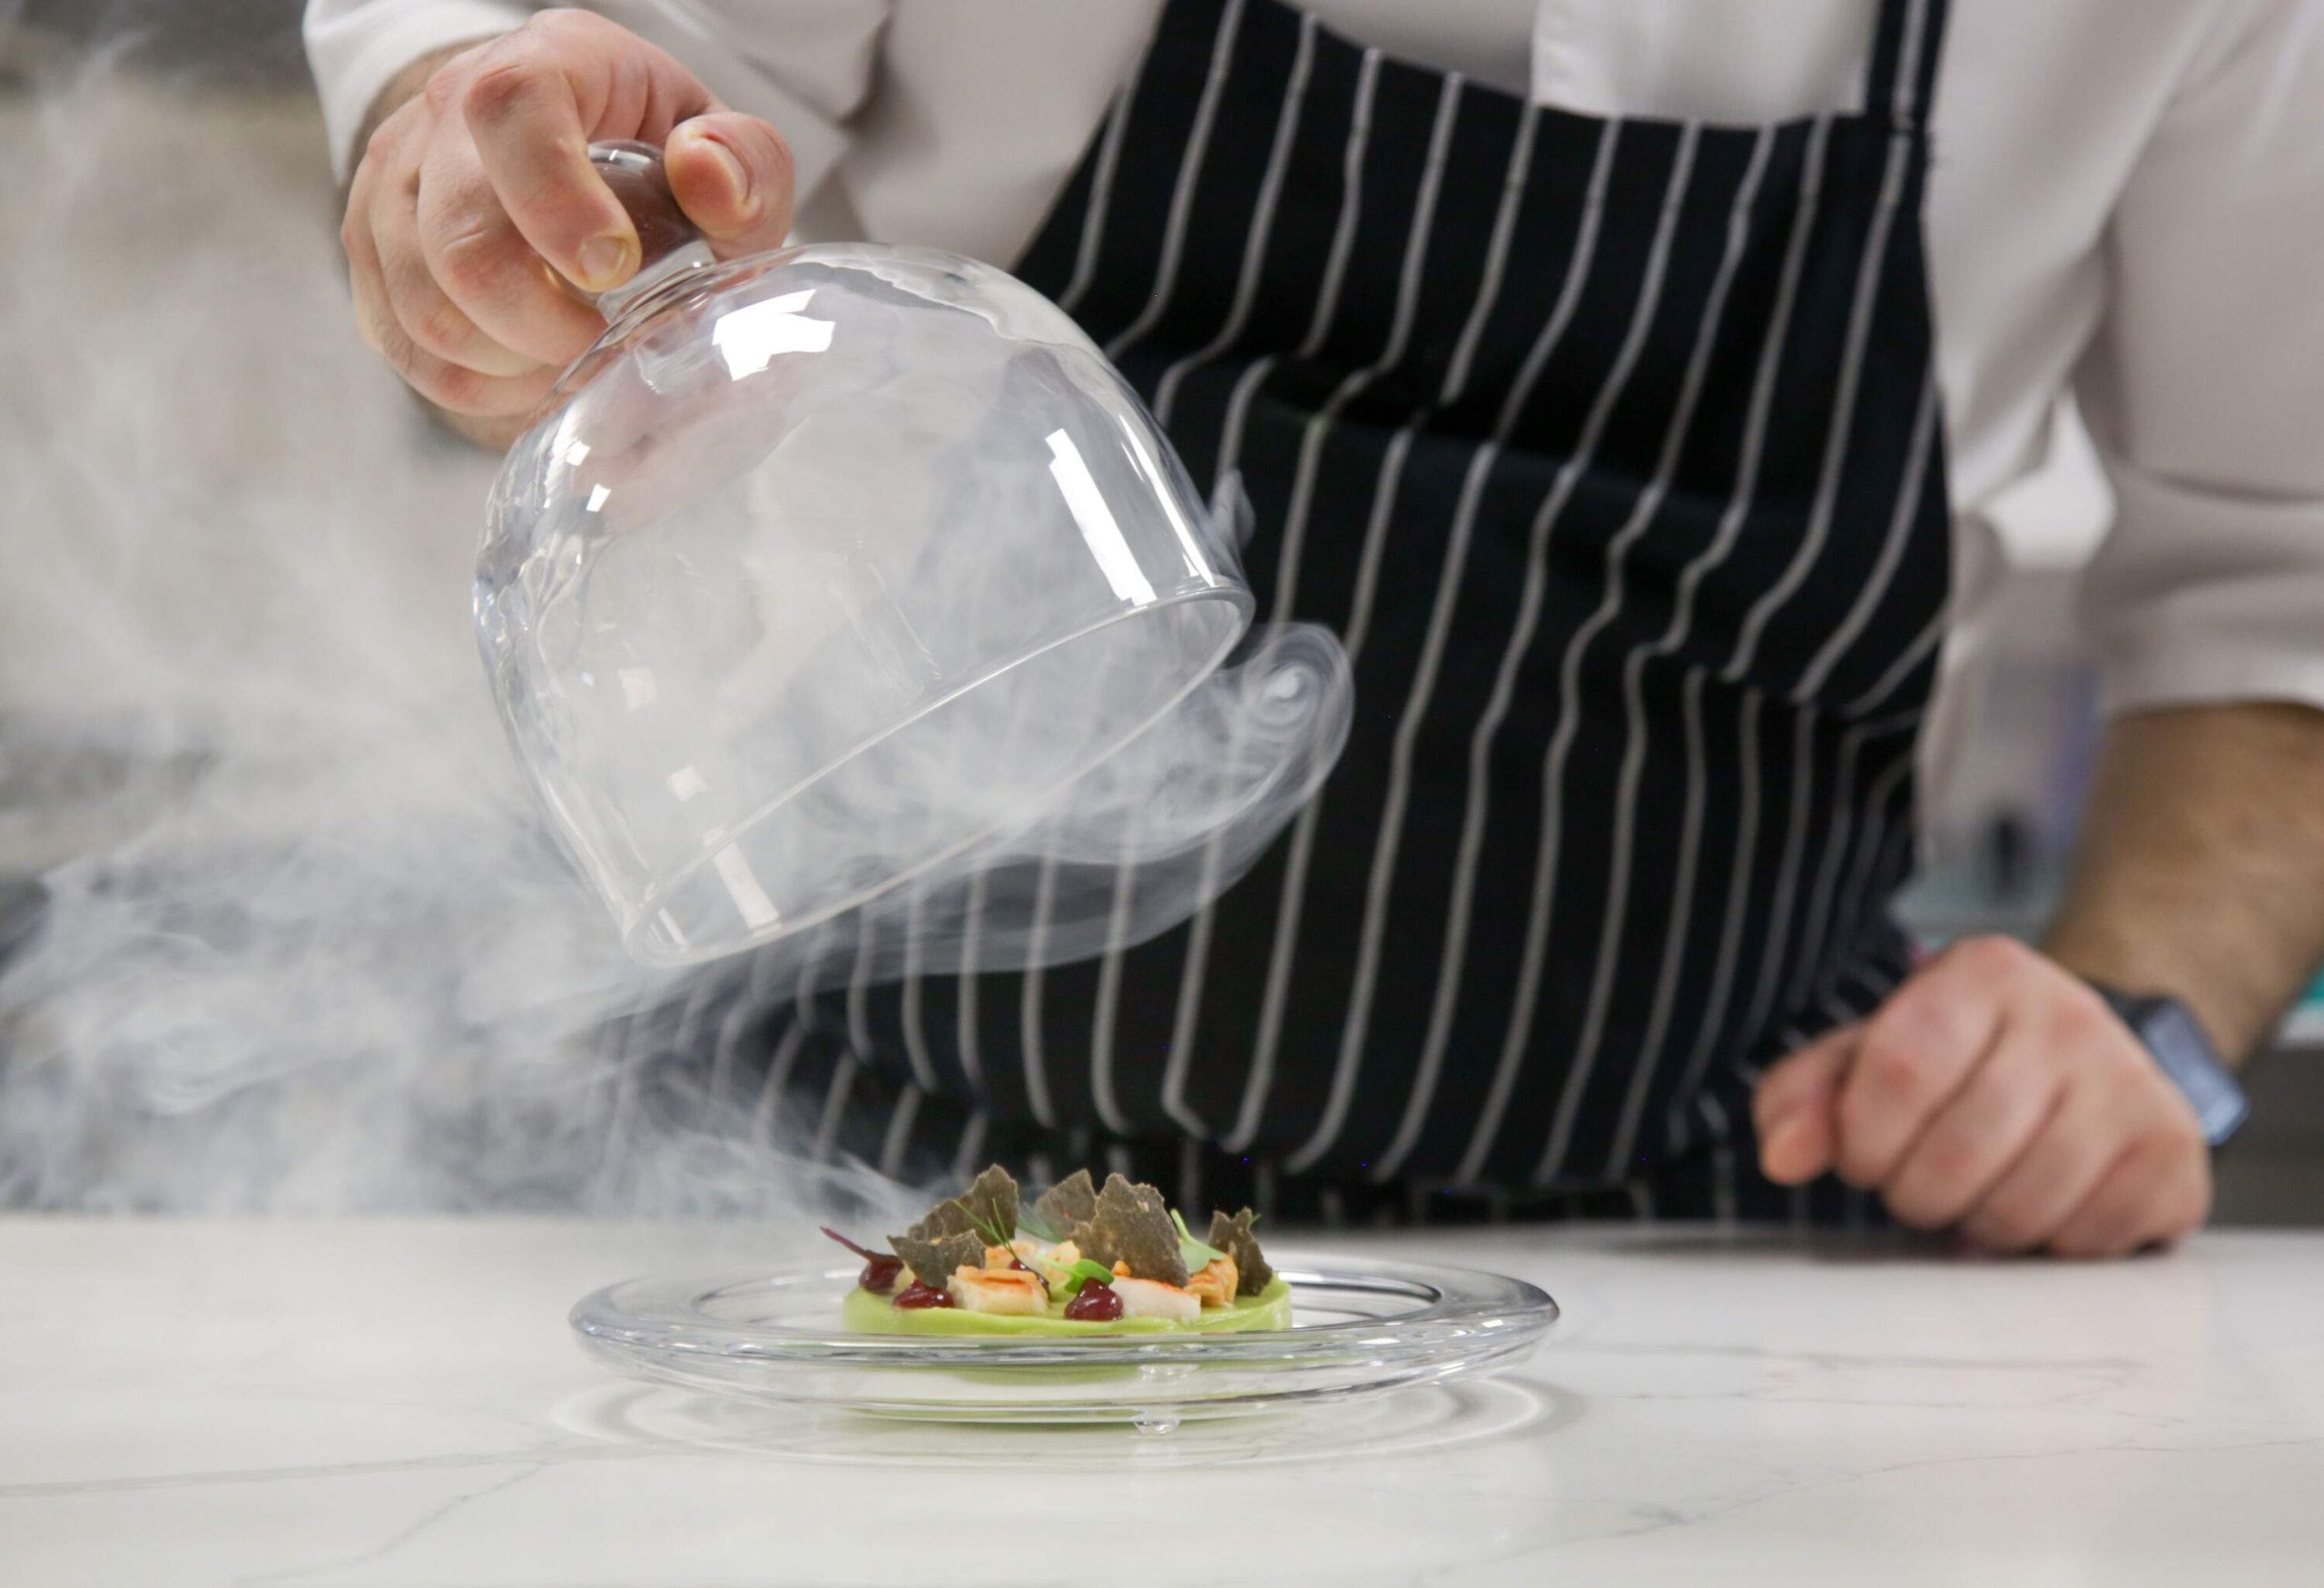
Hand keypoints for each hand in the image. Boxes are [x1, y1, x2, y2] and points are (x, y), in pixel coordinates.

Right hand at [341, 9, 794, 431]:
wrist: (576, 153)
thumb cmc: (660, 159)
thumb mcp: (727, 150)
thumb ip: (746, 164)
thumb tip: (708, 177)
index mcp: (548, 64)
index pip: (512, 108)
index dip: (556, 202)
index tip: (614, 272)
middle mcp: (449, 112)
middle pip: (458, 238)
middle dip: (539, 323)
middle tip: (602, 340)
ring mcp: (398, 181)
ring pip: (424, 307)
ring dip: (507, 362)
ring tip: (569, 355)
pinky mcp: (374, 248)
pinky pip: (402, 343)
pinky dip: (472, 383)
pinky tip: (527, 373)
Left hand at [1753, 936, 2211, 1256]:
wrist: (2087, 1055)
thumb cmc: (1957, 1061)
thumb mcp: (1867, 1056)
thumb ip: (1804, 1096)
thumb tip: (1782, 1157)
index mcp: (1985, 973)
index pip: (1899, 1071)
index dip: (1865, 1141)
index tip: (1866, 1158)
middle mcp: (2070, 1016)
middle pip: (1959, 1152)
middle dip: (1916, 1195)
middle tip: (1920, 1186)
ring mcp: (2134, 1084)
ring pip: (2024, 1207)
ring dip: (1979, 1227)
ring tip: (1977, 1195)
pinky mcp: (2174, 1153)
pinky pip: (2087, 1241)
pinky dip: (2045, 1247)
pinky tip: (2040, 1206)